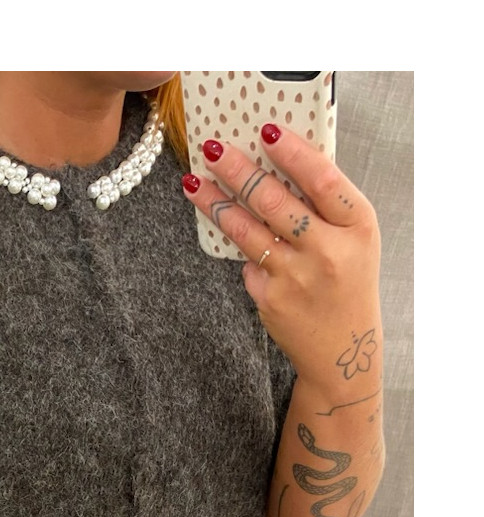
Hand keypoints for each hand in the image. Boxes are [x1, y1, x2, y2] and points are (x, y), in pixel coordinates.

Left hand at [180, 124, 381, 399]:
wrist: (343, 350)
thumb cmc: (348, 281)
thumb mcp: (355, 238)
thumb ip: (326, 204)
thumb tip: (279, 160)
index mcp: (358, 225)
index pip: (322, 178)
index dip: (292, 152)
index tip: (266, 131)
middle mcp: (328, 250)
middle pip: (274, 201)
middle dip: (238, 171)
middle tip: (213, 148)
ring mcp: (296, 277)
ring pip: (247, 230)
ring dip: (216, 203)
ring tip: (193, 182)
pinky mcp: (270, 298)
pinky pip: (247, 262)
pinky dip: (240, 247)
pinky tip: (230, 232)